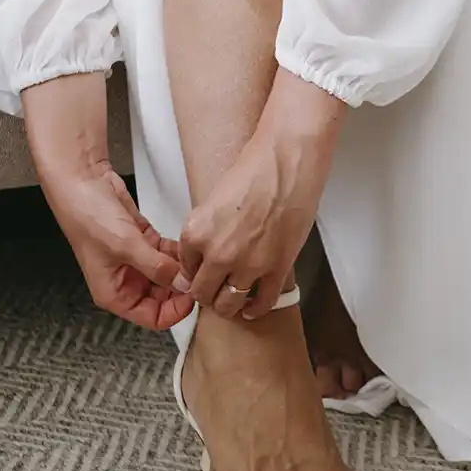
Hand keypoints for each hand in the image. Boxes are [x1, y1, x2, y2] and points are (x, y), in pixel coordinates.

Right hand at [42, 157, 193, 331]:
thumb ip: (157, 268)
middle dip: (180, 288)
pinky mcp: (141, 239)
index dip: (174, 311)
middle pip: (162, 297)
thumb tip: (185, 285)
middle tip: (200, 276)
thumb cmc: (89, 217)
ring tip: (197, 259)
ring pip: (166, 273)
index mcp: (114, 294)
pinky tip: (187, 245)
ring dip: (181, 268)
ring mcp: (134, 259)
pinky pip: (165, 252)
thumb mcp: (126, 246)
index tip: (193, 296)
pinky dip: (176, 250)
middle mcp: (124, 280)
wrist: (81, 180)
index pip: (152, 317)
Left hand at [179, 69, 344, 320]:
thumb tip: (208, 251)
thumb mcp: (213, 199)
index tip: (201, 273)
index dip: (193, 272)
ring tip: (233, 301)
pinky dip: (255, 309)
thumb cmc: (252, 169)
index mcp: (196, 232)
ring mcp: (248, 265)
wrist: (286, 161)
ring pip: (228, 305)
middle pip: (202, 293)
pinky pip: (261, 303)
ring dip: (228, 306)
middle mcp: (217, 254)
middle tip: (215, 290)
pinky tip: (253, 306)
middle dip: (207, 293)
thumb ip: (207, 230)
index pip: (184, 268)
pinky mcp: (276, 269)